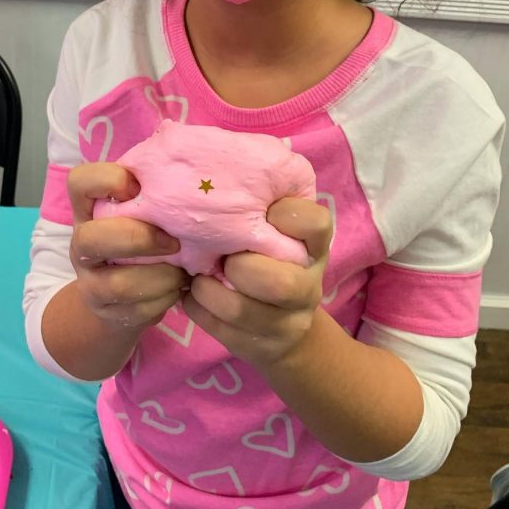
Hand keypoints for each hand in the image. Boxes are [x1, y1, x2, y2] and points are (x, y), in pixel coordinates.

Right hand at [67, 162, 186, 332]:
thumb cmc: (142, 238)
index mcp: (89, 208)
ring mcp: (89, 281)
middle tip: (173, 241)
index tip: (140, 188)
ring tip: (183, 273)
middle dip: (139, 240)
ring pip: (117, 284)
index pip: (79, 182)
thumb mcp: (140, 212)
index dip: (108, 180)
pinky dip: (164, 300)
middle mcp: (82, 243)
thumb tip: (201, 169)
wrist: (120, 299)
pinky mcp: (106, 312)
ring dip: (160, 277)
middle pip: (91, 238)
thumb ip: (153, 192)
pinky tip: (178, 290)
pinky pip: (137, 311)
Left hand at [182, 196, 331, 371]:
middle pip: (280, 281)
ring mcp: (290, 320)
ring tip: (197, 277)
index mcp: (314, 244)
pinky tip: (193, 296)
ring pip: (242, 310)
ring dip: (208, 291)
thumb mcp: (276, 228)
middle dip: (239, 266)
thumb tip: (206, 162)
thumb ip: (259, 203)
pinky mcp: (263, 347)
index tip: (261, 213)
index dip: (284, 216)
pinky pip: (220, 330)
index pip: (316, 222)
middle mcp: (310, 283)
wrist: (283, 328)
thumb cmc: (269, 256)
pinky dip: (198, 309)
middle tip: (221, 256)